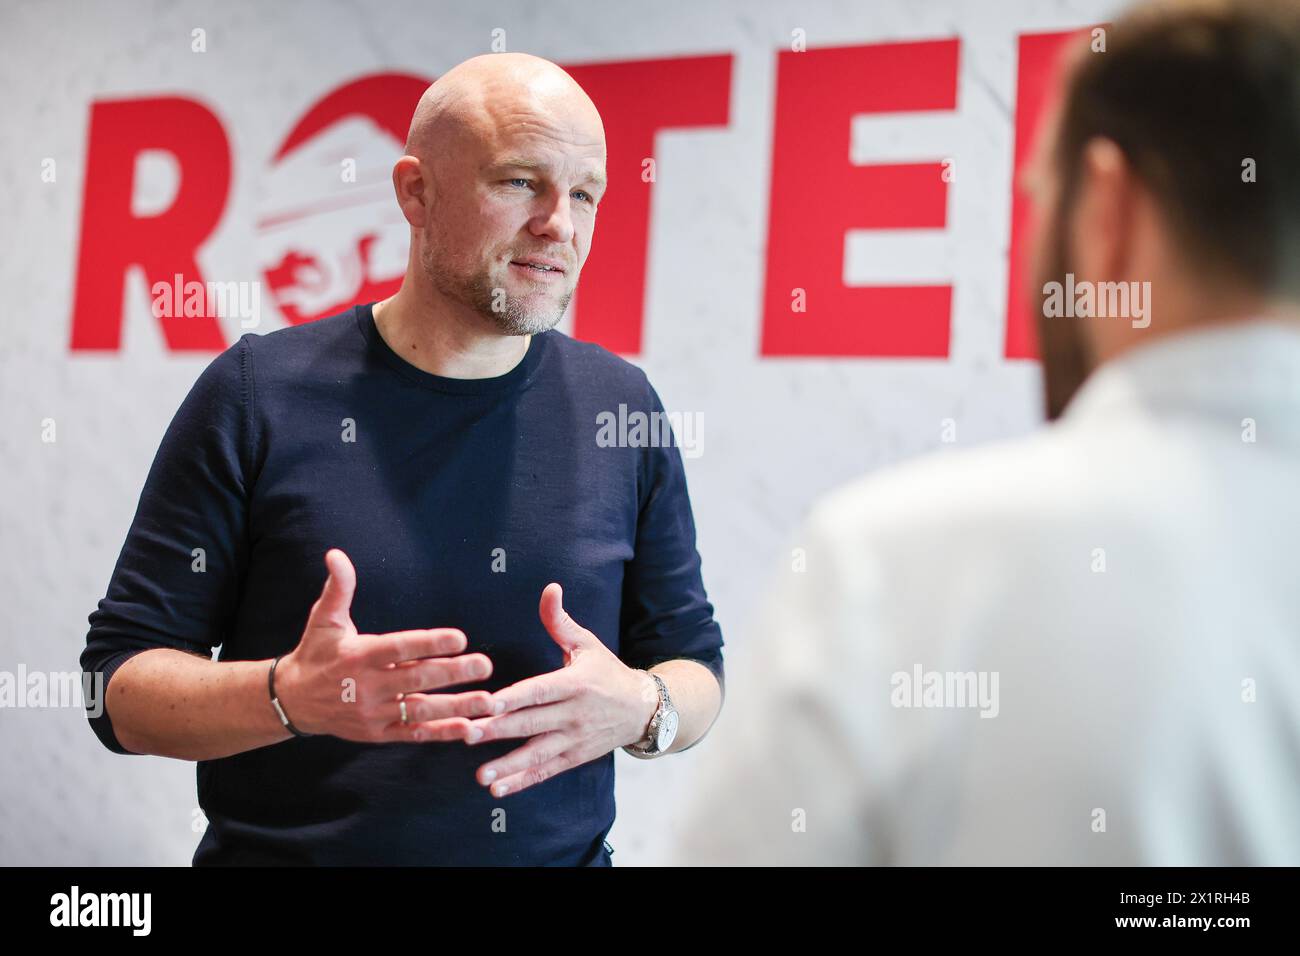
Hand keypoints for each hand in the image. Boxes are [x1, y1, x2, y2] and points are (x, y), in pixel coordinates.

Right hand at [275, 548, 496, 742]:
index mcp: (360, 655)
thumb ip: (339, 588)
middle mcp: (368, 686)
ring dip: (457, 706)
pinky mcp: (378, 733)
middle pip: (416, 678)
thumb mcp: (323, 619)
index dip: (429, 643)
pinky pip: (413, 733)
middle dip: (453, 672)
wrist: (293, 701)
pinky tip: (468, 727)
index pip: (399, 648)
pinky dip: (440, 732)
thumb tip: (336, 555)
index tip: (459, 638)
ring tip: (489, 700)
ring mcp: (374, 713)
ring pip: (420, 709)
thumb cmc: (316, 653)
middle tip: (485, 665)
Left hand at [467, 582, 659, 796]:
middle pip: (532, 723)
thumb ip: (560, 621)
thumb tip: (549, 588)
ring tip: (481, 775)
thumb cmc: (607, 672)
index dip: (516, 696)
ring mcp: (575, 739)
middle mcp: (575, 714)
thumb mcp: (587, 643)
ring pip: (538, 753)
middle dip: (499, 729)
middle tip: (468, 733)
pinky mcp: (574, 757)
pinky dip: (522, 781)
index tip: (490, 701)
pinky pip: (546, 771)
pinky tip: (497, 788)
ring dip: (508, 765)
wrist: (643, 709)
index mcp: (575, 683)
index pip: (541, 690)